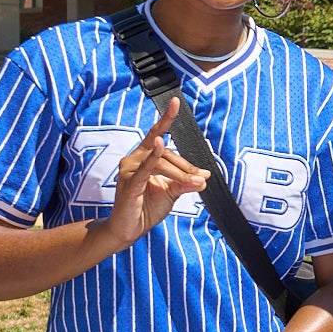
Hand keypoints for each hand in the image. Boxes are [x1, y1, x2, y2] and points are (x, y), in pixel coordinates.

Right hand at [107, 99, 207, 249]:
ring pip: (160, 162)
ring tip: (195, 183)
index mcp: (143, 157)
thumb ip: (185, 183)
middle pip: (166, 153)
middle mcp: (133, 159)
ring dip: (181, 173)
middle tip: (202, 178)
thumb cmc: (146, 208)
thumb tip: (203, 178)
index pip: (156, 134)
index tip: (177, 102)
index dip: (166, 118)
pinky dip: (153, 157)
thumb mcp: (171, 192)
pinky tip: (158, 146)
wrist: (129, 230)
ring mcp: (129, 170)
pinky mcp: (129, 183)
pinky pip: (144, 168)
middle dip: (186, 167)